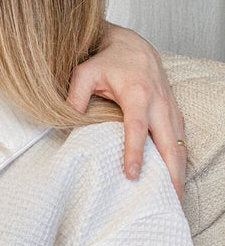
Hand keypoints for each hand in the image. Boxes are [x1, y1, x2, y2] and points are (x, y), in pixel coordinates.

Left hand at [68, 24, 186, 197]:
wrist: (132, 45)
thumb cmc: (107, 60)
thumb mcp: (84, 72)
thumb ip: (75, 96)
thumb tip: (66, 119)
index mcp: (137, 94)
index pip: (137, 128)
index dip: (135, 151)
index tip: (131, 174)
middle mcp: (159, 103)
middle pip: (169, 142)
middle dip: (170, 172)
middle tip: (167, 199)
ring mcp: (169, 108)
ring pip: (179, 143)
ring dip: (179, 170)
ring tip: (174, 197)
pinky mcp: (173, 113)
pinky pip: (179, 139)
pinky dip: (179, 159)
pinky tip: (173, 178)